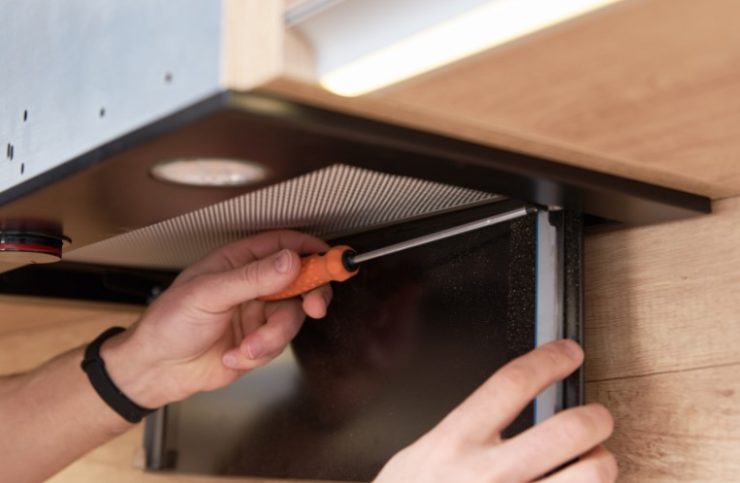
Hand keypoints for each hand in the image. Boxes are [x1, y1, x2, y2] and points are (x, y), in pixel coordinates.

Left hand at [101, 231, 331, 408]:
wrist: (157, 370)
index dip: (310, 250)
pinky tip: (234, 355)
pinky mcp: (259, 342)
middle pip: (300, 282)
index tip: (331, 259)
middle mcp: (253, 286)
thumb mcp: (209, 294)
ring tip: (246, 347)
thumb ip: (253, 277)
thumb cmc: (169, 323)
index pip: (283, 245)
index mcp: (239, 262)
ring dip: (272, 337)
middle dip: (311, 296)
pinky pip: (279, 345)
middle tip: (315, 307)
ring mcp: (258, 314)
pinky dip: (259, 354)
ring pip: (291, 319)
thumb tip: (290, 261)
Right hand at [375, 340, 616, 482]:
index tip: (568, 353)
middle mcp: (488, 475)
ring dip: (602, 464)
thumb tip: (504, 405)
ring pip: (590, 475)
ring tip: (595, 461)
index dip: (548, 360)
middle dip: (595, 417)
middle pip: (567, 429)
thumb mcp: (418, 456)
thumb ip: (462, 432)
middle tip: (597, 417)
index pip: (512, 384)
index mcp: (455, 442)